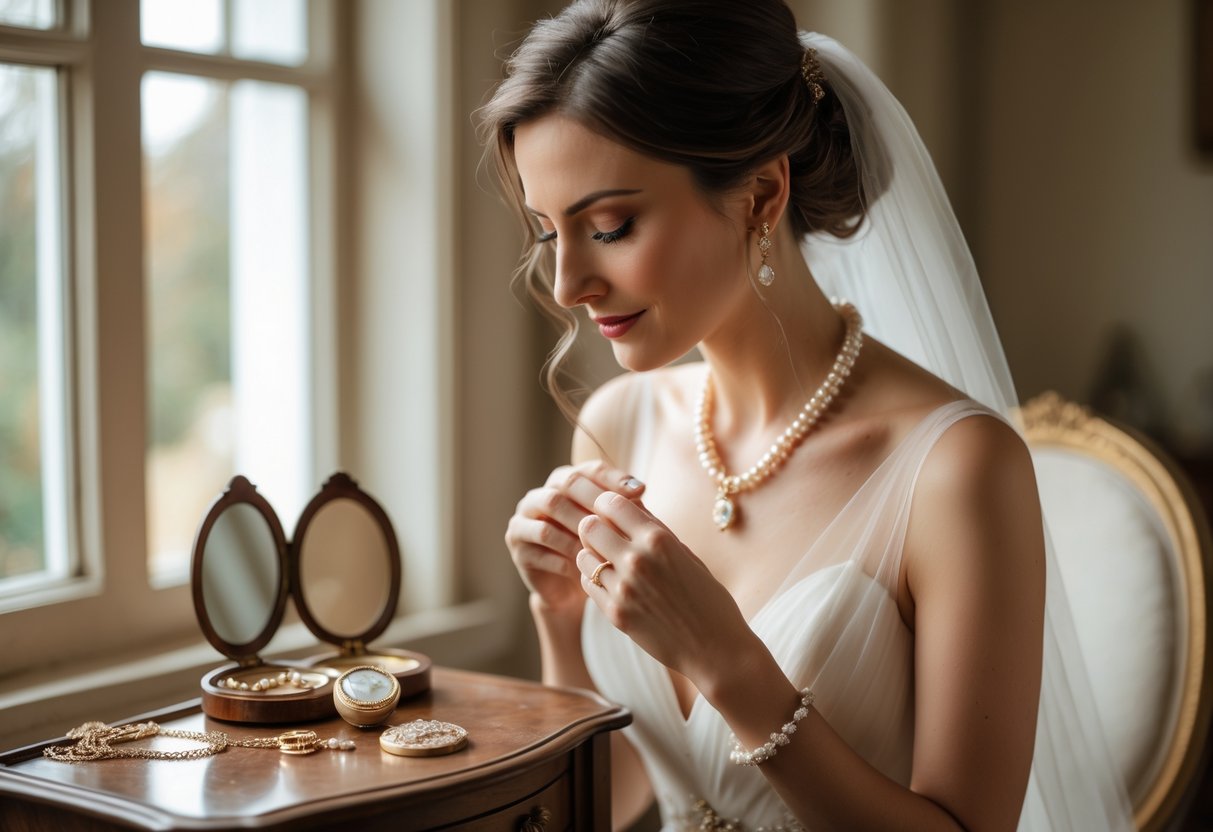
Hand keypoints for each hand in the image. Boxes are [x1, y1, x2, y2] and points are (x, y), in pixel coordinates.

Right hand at [505, 461, 645, 618]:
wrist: (571, 588)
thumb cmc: (597, 550)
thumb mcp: (613, 526)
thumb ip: (622, 506)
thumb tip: (639, 490)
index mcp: (562, 482)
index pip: (587, 469)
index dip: (613, 478)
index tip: (640, 491)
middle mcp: (538, 496)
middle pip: (563, 488)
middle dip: (593, 501)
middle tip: (617, 518)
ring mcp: (522, 521)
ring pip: (548, 520)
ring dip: (576, 535)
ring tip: (602, 549)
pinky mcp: (517, 548)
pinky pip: (539, 549)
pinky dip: (563, 559)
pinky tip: (584, 569)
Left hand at [575, 492, 751, 684]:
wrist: (715, 649)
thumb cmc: (707, 598)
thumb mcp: (686, 554)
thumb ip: (655, 528)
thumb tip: (631, 502)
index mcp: (658, 540)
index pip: (611, 504)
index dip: (606, 503)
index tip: (609, 509)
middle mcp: (636, 561)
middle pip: (588, 527)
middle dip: (593, 527)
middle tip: (604, 534)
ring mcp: (623, 589)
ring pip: (583, 557)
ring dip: (592, 555)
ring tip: (609, 561)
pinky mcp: (615, 614)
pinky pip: (587, 584)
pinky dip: (594, 579)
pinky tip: (612, 582)